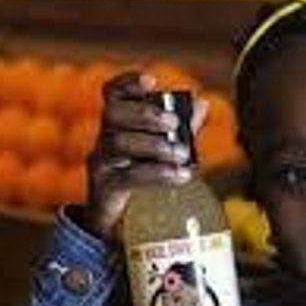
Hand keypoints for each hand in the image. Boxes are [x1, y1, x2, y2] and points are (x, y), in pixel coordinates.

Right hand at [85, 72, 208, 239]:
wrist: (122, 224)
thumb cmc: (144, 179)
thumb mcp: (166, 150)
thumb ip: (183, 128)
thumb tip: (202, 103)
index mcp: (119, 125)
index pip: (113, 94)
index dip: (127, 82)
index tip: (151, 81)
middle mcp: (105, 139)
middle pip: (113, 114)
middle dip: (145, 114)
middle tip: (174, 124)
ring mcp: (103, 164)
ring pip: (119, 143)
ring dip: (156, 145)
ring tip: (183, 154)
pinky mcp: (106, 189)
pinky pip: (129, 176)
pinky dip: (158, 173)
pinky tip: (181, 175)